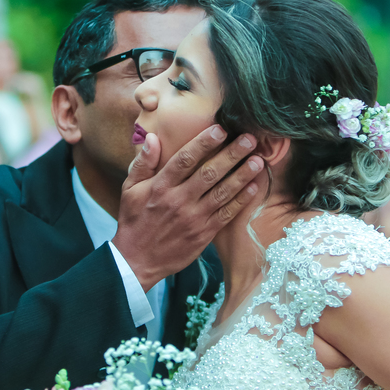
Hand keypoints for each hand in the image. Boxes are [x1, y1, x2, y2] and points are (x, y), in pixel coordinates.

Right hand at [114, 126, 264, 290]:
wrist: (137, 261)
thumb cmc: (134, 221)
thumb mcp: (130, 189)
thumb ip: (143, 162)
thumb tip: (153, 137)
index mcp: (160, 187)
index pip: (185, 159)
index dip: (204, 142)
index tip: (221, 128)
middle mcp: (179, 200)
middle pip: (210, 173)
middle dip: (232, 154)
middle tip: (250, 139)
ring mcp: (193, 218)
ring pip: (223, 192)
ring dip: (243, 175)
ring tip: (259, 160)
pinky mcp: (203, 234)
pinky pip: (226, 214)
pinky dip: (241, 201)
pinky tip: (254, 187)